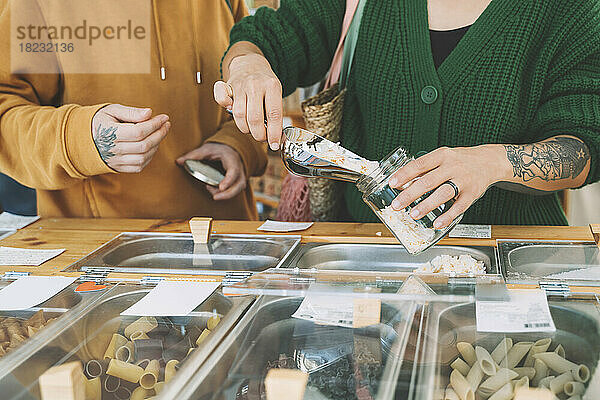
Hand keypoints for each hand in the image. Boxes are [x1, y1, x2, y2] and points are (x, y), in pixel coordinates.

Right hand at [92, 104, 169, 172]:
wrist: (82, 138)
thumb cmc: (100, 121)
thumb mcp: (112, 110)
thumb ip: (131, 112)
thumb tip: (149, 113)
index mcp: (109, 133)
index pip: (138, 131)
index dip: (155, 124)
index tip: (164, 117)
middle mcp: (112, 149)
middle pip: (144, 145)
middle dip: (160, 134)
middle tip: (166, 125)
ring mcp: (115, 160)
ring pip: (143, 157)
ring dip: (156, 146)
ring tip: (159, 134)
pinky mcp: (118, 167)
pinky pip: (139, 166)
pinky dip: (149, 157)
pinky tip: (152, 146)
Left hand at [176, 143, 246, 200]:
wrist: (229, 150)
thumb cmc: (218, 150)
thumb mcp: (206, 149)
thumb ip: (193, 155)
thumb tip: (179, 161)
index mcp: (232, 159)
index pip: (234, 171)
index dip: (228, 180)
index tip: (221, 187)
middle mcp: (239, 170)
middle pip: (239, 185)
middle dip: (228, 194)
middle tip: (215, 197)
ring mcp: (239, 177)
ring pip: (237, 190)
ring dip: (225, 195)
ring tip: (210, 190)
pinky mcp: (237, 183)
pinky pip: (234, 191)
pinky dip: (224, 193)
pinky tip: (212, 189)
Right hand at [213, 53, 282, 150]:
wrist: (250, 63)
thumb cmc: (264, 84)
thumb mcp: (276, 94)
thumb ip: (275, 114)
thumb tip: (278, 139)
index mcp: (272, 86)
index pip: (274, 114)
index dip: (274, 133)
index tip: (275, 145)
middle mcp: (256, 85)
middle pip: (255, 118)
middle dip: (259, 134)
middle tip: (262, 137)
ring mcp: (240, 85)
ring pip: (239, 115)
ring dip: (246, 128)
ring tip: (252, 128)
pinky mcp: (227, 86)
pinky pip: (221, 99)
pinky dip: (225, 107)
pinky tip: (232, 110)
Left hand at [388, 145, 507, 228]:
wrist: (489, 161)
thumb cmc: (460, 160)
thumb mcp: (443, 157)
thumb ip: (425, 168)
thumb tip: (403, 183)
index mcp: (442, 156)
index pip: (420, 164)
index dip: (405, 174)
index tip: (392, 183)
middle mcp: (452, 167)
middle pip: (429, 181)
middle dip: (410, 194)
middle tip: (397, 205)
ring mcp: (463, 180)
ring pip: (443, 193)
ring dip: (427, 205)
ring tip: (414, 214)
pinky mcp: (472, 193)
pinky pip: (459, 207)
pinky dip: (448, 216)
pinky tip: (437, 223)